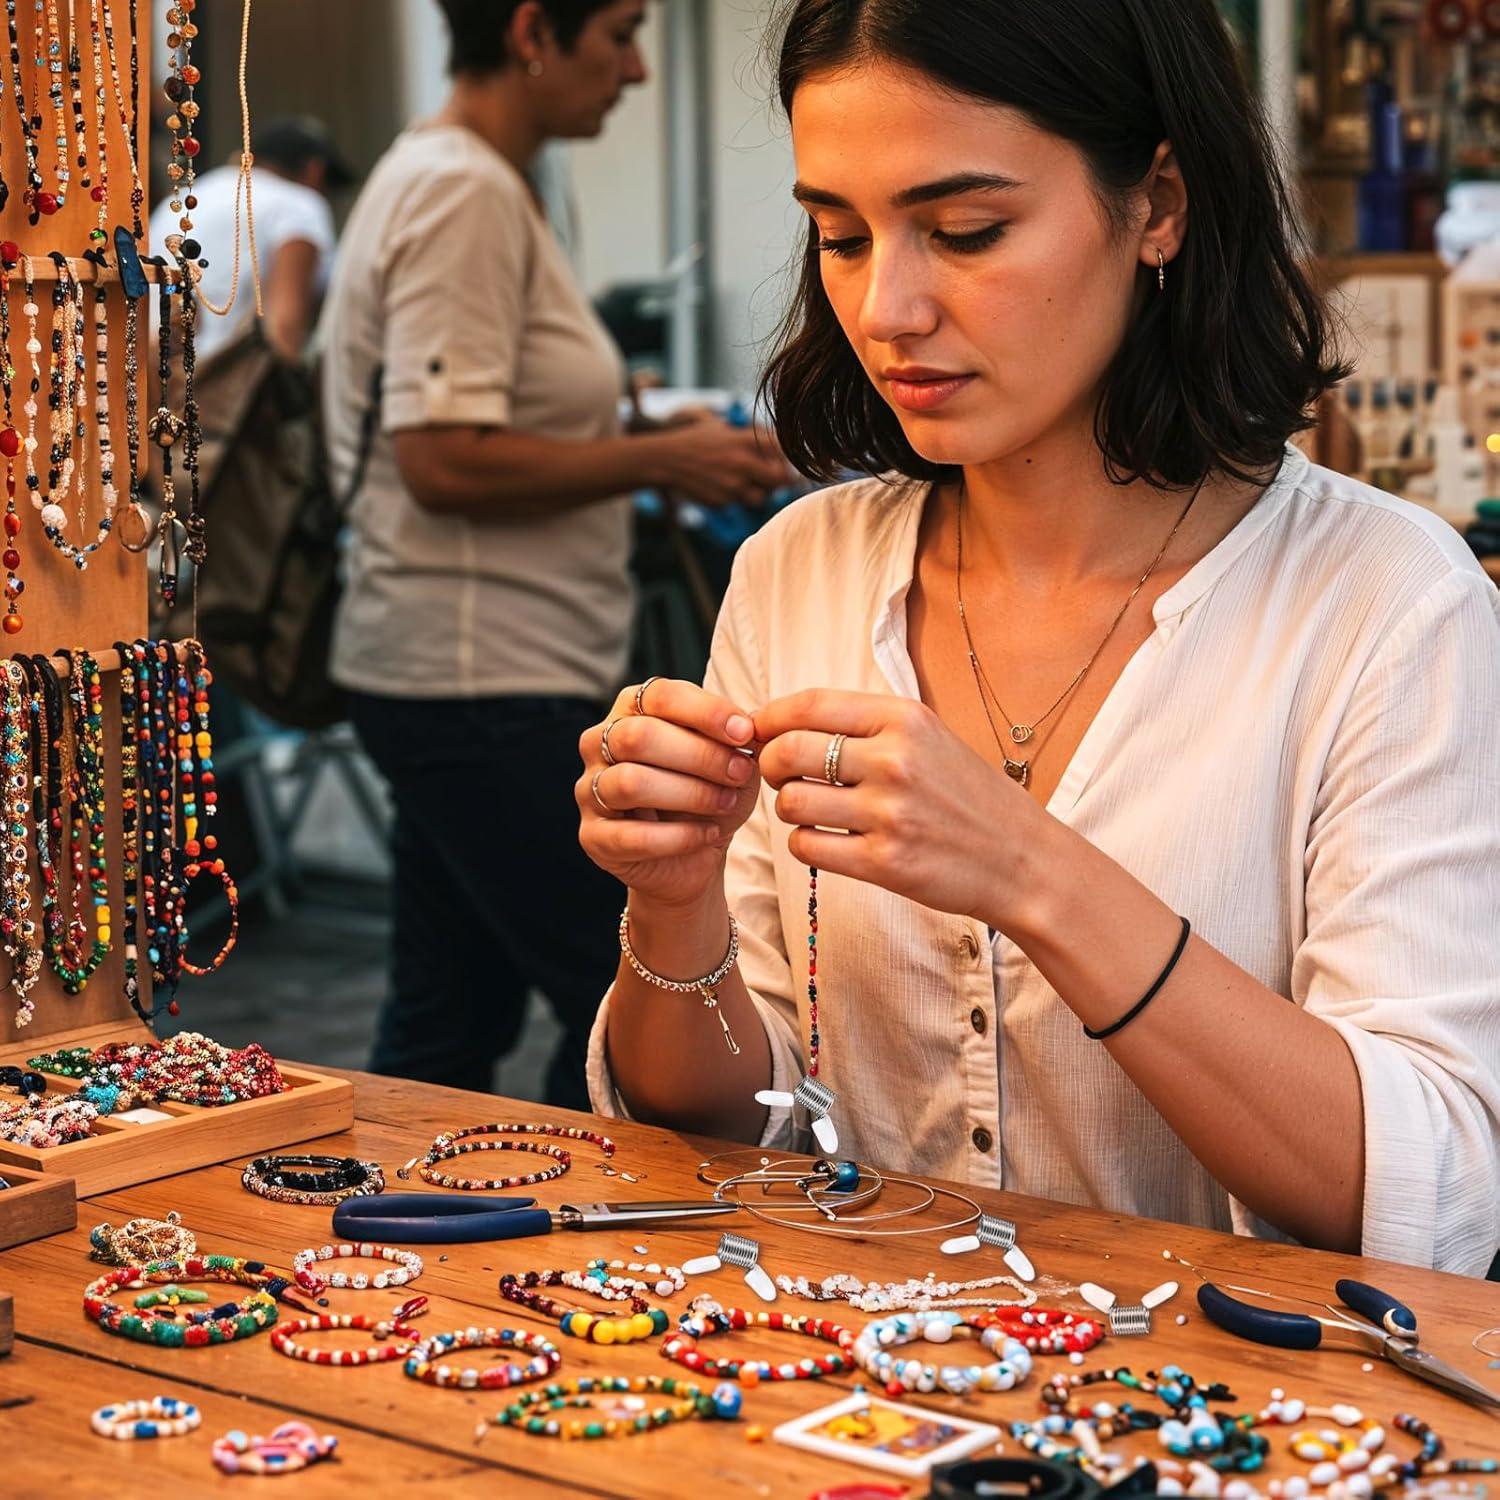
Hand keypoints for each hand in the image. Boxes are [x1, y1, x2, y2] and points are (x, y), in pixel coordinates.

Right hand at [577, 678, 763, 913]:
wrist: (694, 856)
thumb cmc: (709, 795)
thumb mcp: (731, 759)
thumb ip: (740, 736)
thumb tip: (756, 722)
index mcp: (631, 710)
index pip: (659, 695)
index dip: (704, 711)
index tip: (745, 733)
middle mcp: (599, 743)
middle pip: (639, 736)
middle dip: (700, 755)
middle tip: (741, 773)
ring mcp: (589, 790)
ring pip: (630, 783)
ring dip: (690, 794)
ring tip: (726, 803)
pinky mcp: (592, 837)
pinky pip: (631, 836)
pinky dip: (679, 837)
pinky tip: (707, 835)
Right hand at [639, 421, 791, 508]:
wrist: (666, 460)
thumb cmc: (698, 441)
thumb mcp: (726, 430)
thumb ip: (753, 439)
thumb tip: (783, 453)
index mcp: (744, 440)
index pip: (784, 451)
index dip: (787, 459)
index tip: (783, 462)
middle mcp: (742, 463)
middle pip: (780, 480)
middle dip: (779, 480)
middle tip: (772, 478)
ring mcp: (732, 486)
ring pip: (761, 497)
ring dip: (758, 493)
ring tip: (742, 482)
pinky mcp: (722, 502)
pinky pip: (738, 504)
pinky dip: (734, 499)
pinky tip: (720, 486)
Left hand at [753, 689, 1042, 926]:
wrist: (1022, 861)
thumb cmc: (967, 797)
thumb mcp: (929, 738)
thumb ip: (866, 726)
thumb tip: (785, 720)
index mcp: (904, 718)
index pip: (807, 704)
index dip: (769, 718)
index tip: (761, 733)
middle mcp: (895, 759)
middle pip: (787, 750)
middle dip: (771, 764)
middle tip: (784, 777)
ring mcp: (889, 813)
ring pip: (791, 802)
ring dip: (789, 808)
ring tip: (812, 811)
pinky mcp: (884, 863)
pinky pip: (807, 847)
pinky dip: (805, 844)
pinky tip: (827, 841)